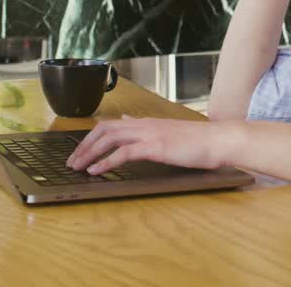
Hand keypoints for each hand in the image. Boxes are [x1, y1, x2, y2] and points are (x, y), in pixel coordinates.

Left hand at [66, 117, 238, 174]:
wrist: (219, 140)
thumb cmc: (199, 141)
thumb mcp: (168, 131)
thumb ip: (145, 127)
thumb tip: (127, 119)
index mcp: (146, 122)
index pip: (111, 124)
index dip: (91, 137)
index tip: (80, 151)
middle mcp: (144, 124)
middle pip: (104, 129)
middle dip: (83, 145)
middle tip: (71, 162)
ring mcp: (149, 134)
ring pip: (109, 138)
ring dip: (89, 152)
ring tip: (77, 167)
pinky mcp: (155, 146)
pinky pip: (124, 152)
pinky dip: (106, 161)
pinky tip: (97, 171)